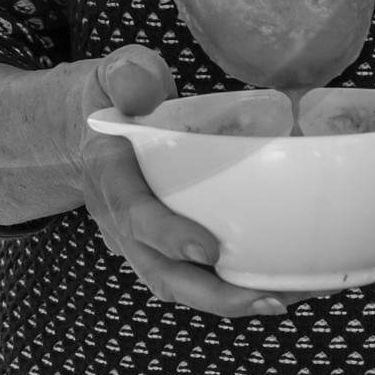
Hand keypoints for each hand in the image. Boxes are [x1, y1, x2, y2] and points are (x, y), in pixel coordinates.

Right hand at [65, 45, 286, 318]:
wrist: (92, 126)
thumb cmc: (115, 97)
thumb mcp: (115, 73)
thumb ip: (129, 75)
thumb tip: (145, 92)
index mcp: (111, 178)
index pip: (135, 216)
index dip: (169, 236)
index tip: (209, 249)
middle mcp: (121, 222)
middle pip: (161, 274)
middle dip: (213, 294)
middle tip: (267, 297)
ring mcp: (140, 241)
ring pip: (180, 286)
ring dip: (229, 301)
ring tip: (283, 299)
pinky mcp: (162, 247)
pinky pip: (193, 279)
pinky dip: (231, 290)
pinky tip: (277, 285)